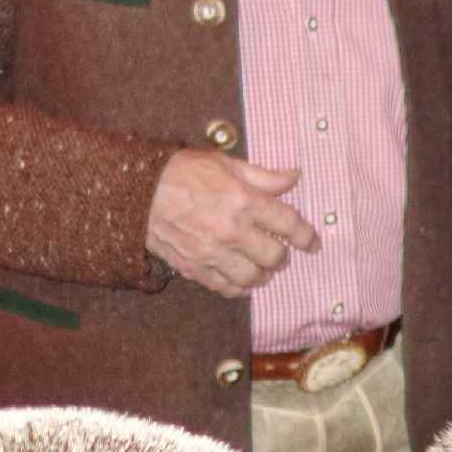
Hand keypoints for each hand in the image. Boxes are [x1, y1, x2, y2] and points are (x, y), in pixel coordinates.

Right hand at [146, 151, 320, 296]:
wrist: (137, 191)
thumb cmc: (183, 172)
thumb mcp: (227, 164)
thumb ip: (264, 176)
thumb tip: (295, 176)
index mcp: (243, 200)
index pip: (288, 224)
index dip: (306, 236)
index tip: (313, 243)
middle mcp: (231, 229)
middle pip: (274, 256)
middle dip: (283, 257)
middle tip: (280, 253)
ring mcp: (212, 252)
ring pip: (253, 278)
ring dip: (263, 275)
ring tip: (262, 268)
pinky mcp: (194, 267)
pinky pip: (226, 288)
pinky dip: (238, 287)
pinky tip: (240, 278)